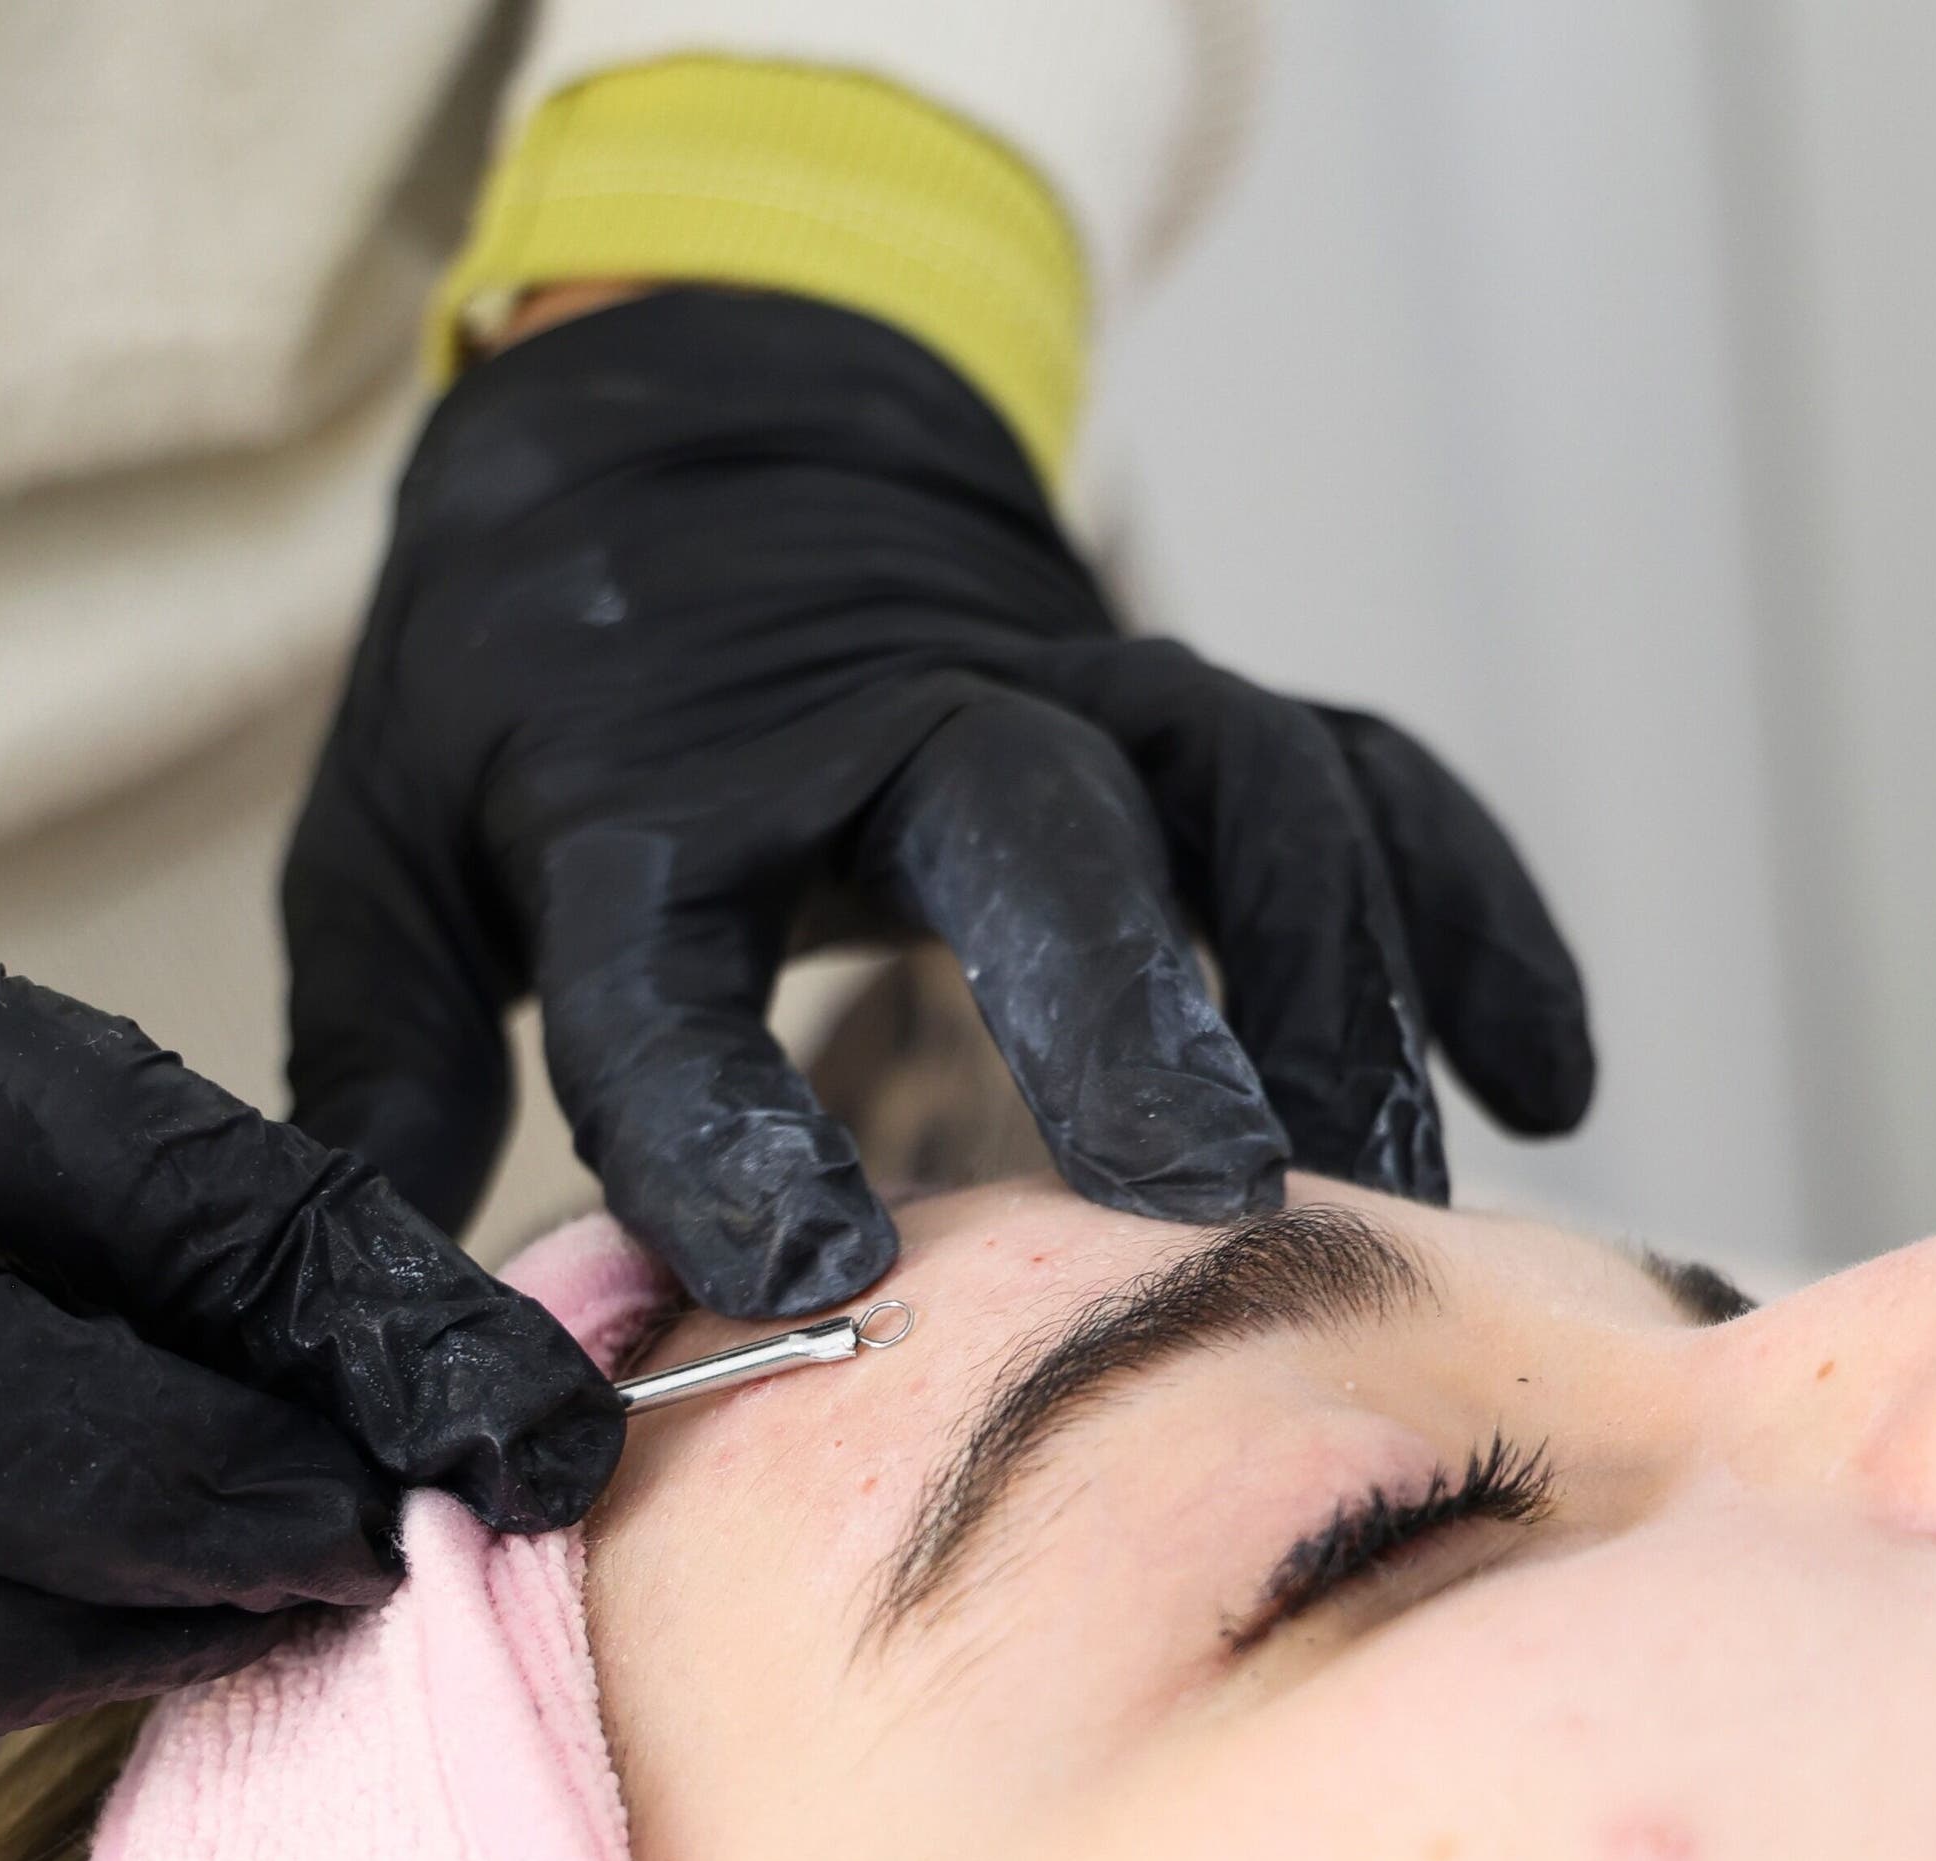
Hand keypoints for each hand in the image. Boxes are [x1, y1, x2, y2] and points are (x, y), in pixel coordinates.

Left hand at [283, 287, 1596, 1317]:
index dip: (731, 1119)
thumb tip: (410, 1348)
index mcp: (639, 795)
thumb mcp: (389, 860)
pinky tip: (1546, 1072)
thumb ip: (391, 1083)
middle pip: (1033, 820)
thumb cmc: (530, 700)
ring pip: (1248, 797)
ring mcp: (1071, 693)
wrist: (685, 437)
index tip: (813, 1274)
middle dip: (1131, 998)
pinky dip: (1474, 911)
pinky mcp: (1189, 713)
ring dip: (1341, 989)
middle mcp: (884, 726)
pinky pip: (1371, 783)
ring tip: (1395, 1205)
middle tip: (1208, 1195)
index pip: (670, 962)